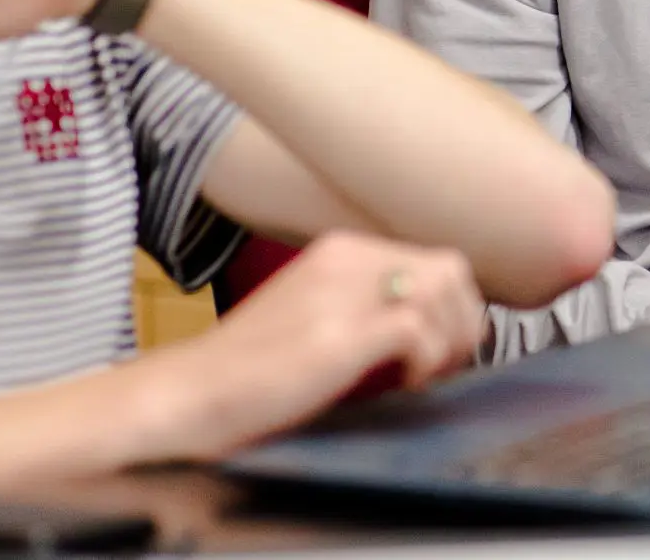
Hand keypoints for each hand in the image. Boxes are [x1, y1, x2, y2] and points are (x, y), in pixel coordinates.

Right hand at [145, 231, 484, 460]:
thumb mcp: (320, 318)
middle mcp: (345, 260)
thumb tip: (439, 329)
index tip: (443, 350)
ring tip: (421, 376)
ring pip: (444, 291)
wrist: (187, 397)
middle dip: (462, 321)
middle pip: (451, 270)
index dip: (454, 309)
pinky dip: (426, 360)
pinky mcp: (337, 335)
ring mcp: (341, 294)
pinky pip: (418, 329)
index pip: (436, 262)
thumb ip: (371, 309)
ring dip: (449, 340)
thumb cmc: (252, 372)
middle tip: (443, 365)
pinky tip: (403, 383)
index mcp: (341, 253)